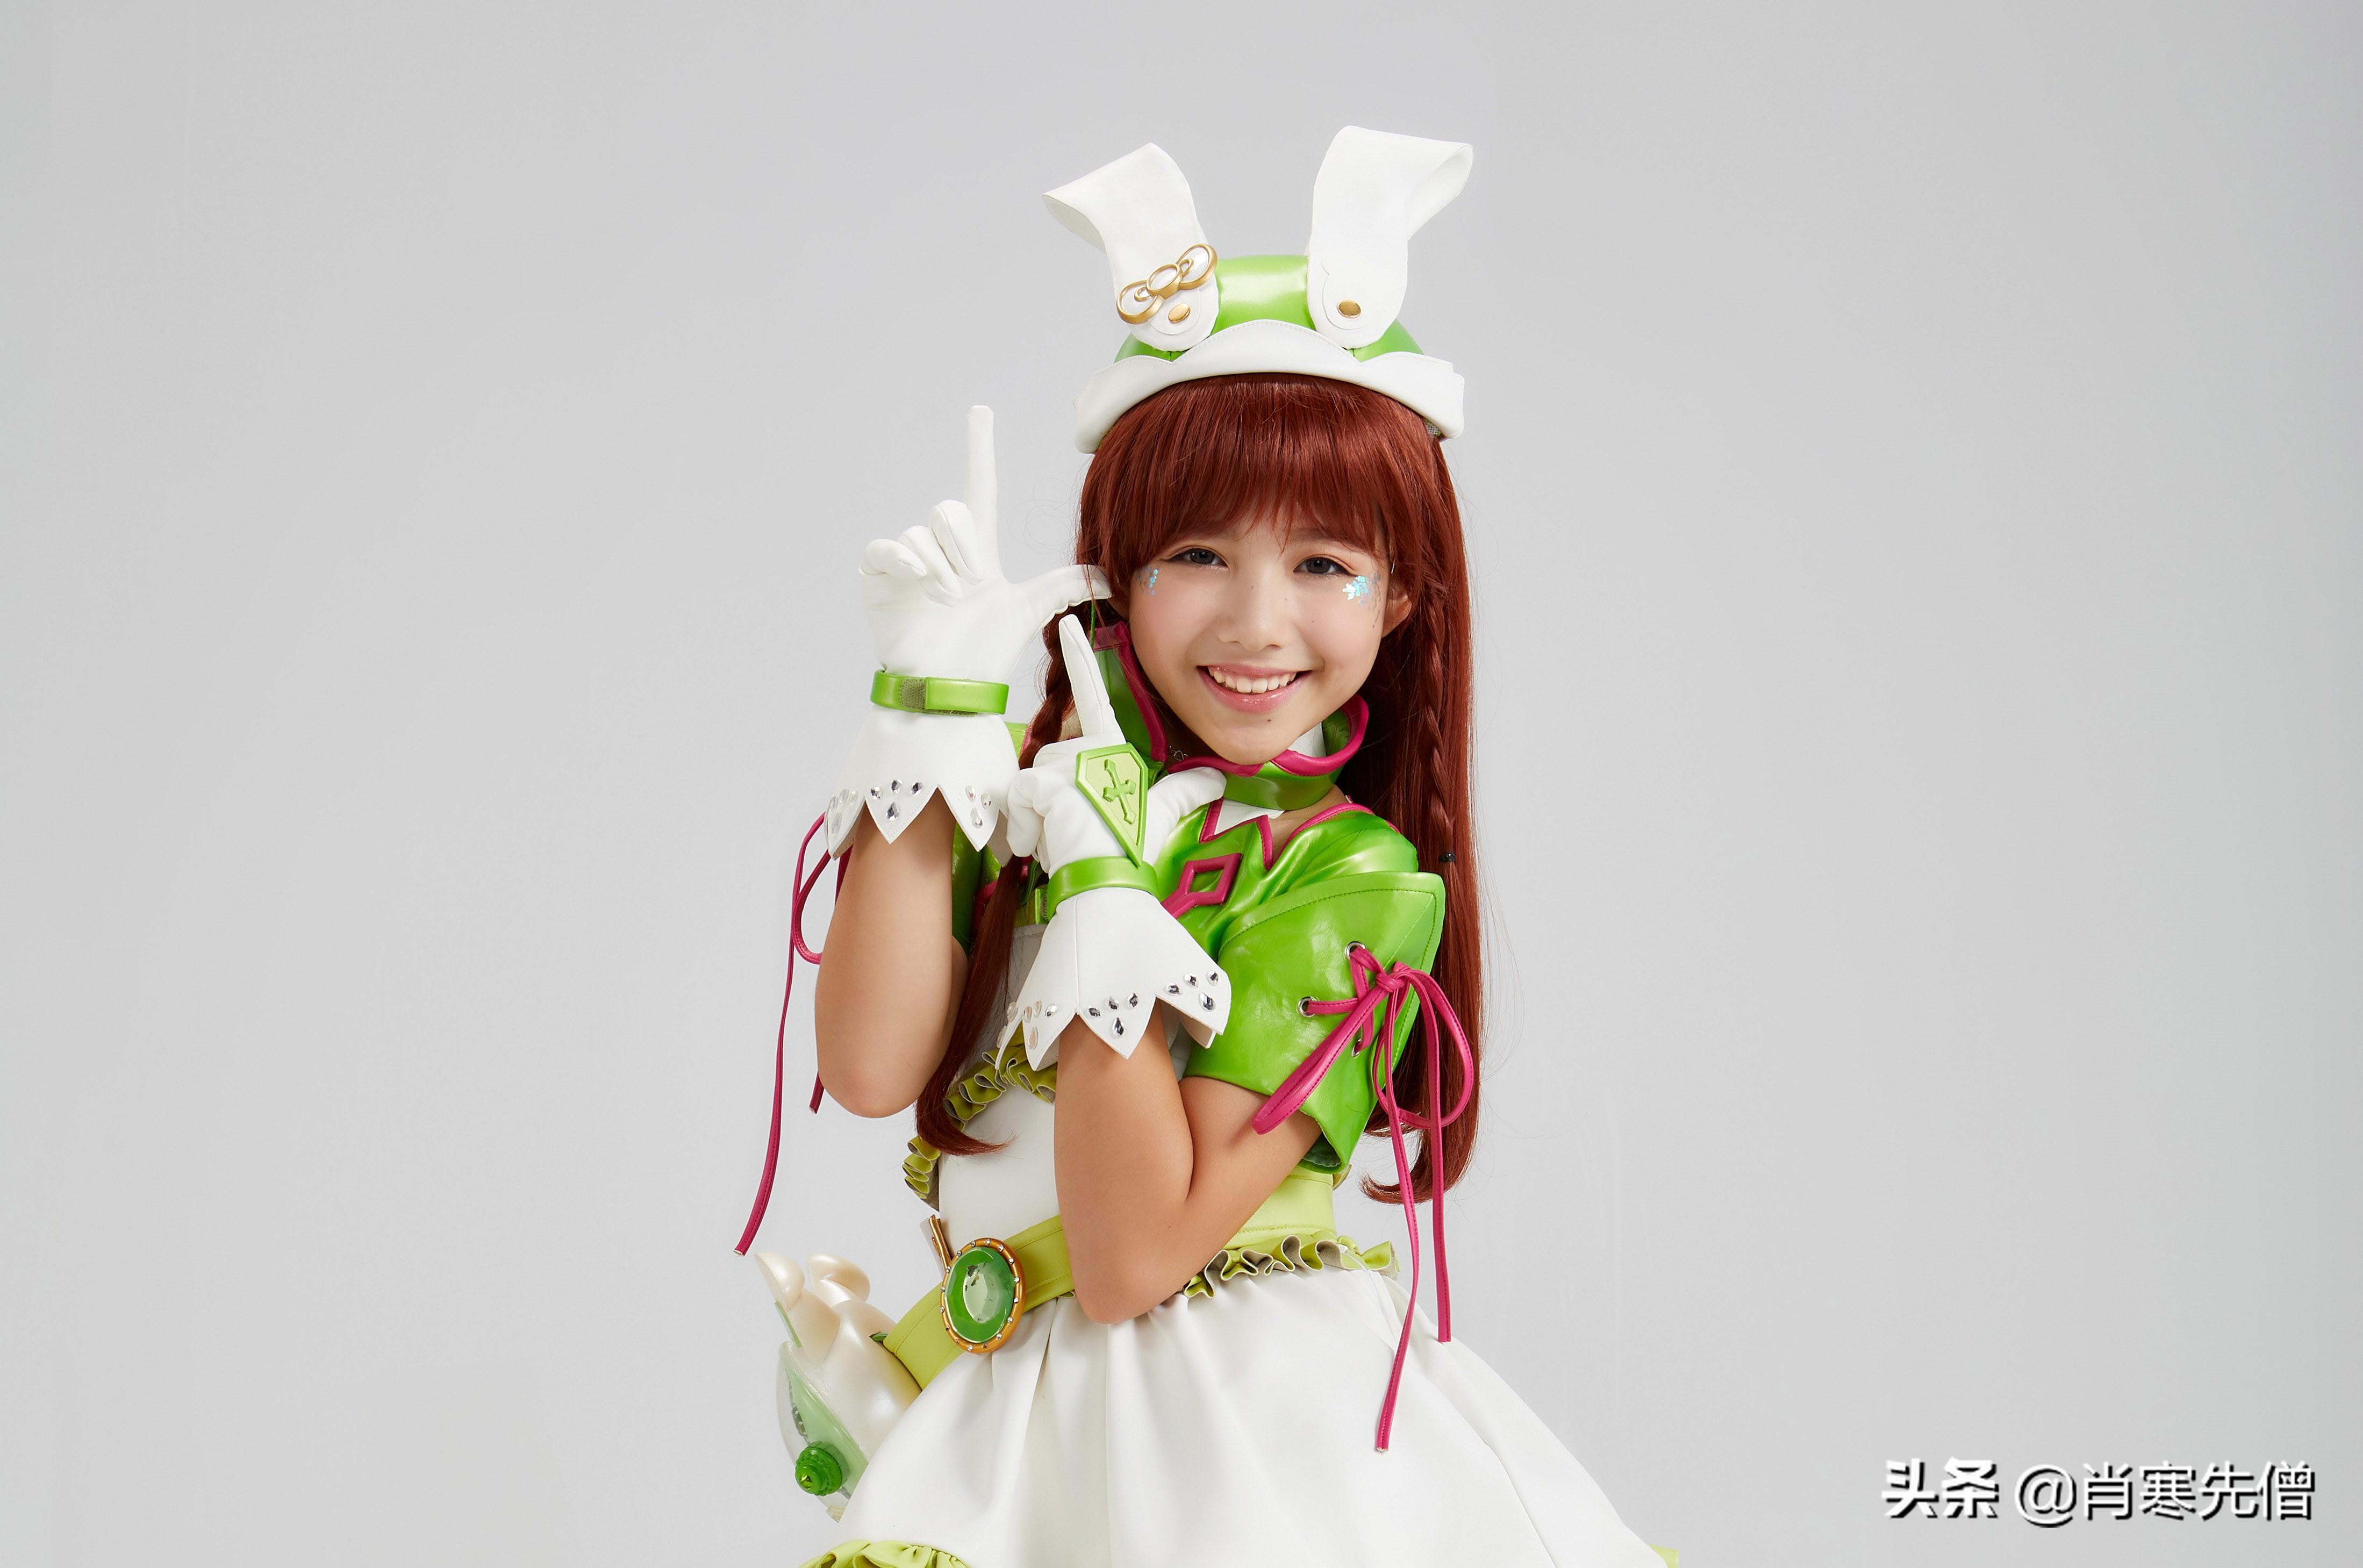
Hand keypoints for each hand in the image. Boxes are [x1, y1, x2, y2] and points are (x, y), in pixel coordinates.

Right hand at [859, 407, 1109, 682]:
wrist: (950, 688)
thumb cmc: (984, 653)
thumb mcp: (1029, 611)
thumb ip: (1063, 586)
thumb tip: (1109, 576)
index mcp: (977, 551)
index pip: (981, 489)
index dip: (980, 450)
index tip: (981, 412)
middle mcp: (942, 550)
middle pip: (951, 511)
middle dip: (965, 549)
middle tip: (969, 587)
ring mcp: (908, 563)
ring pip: (923, 532)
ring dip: (941, 567)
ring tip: (946, 600)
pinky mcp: (880, 577)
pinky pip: (886, 547)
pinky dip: (902, 559)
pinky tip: (915, 581)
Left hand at [1004, 615, 1223, 873]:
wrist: (1110, 882)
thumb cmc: (1130, 849)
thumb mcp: (1159, 815)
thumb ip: (1184, 791)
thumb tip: (1219, 778)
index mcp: (1112, 750)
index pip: (1096, 694)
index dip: (1081, 656)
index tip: (1069, 622)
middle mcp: (1090, 750)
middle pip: (1048, 758)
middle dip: (1047, 797)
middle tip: (1066, 830)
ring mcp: (1068, 766)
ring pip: (1030, 779)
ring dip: (1032, 816)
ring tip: (1054, 842)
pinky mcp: (1047, 786)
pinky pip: (1019, 797)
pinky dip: (1021, 825)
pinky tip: (1036, 847)